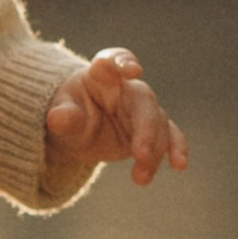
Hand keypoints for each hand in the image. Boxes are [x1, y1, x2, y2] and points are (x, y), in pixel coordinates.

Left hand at [43, 47, 189, 187]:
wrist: (76, 130)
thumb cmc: (68, 114)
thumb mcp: (60, 118)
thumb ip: (63, 117)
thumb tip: (58, 118)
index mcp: (101, 75)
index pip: (112, 60)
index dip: (123, 62)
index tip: (132, 71)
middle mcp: (126, 88)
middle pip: (144, 99)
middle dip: (145, 128)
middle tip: (141, 154)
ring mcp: (141, 109)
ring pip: (158, 123)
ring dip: (154, 150)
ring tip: (141, 178)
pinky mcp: (151, 129)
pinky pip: (170, 135)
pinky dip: (176, 148)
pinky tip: (179, 165)